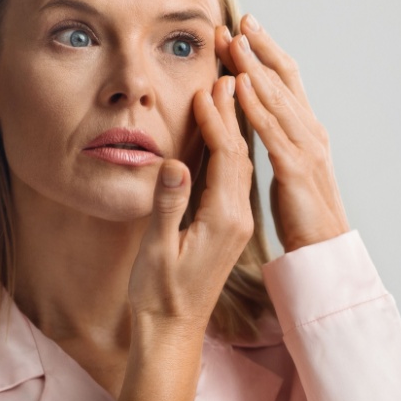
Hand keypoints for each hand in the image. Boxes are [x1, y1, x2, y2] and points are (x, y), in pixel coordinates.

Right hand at [127, 76, 256, 333]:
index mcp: (224, 220)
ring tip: (230, 84)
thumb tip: (176, 165)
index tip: (210, 85)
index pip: (227, 156)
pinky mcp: (228, 224)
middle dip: (235, 109)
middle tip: (229, 68)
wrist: (173, 331)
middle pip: (241, 151)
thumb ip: (168, 206)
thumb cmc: (159, 295)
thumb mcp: (158, 251)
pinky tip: (224, 127)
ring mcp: (236, 220)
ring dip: (235, 122)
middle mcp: (238, 217)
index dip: (219, 119)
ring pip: (241, 161)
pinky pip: (234, 174)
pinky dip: (229, 144)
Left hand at [217, 15, 349, 252]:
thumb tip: (259, 118)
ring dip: (254, 66)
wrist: (323, 249)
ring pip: (277, 97)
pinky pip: (270, 130)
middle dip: (259, 48)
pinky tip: (240, 84)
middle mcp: (311, 132)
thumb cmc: (303, 214)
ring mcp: (306, 148)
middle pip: (283, 79)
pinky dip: (256, 104)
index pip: (287, 80)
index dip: (267, 51)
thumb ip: (277, 141)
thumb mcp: (289, 168)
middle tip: (237, 21)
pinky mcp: (295, 168)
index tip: (246, 27)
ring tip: (233, 41)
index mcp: (308, 131)